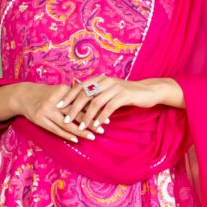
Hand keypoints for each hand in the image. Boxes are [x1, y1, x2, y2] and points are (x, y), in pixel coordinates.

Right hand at [8, 82, 102, 143]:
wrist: (23, 96)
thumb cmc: (47, 94)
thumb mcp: (60, 91)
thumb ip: (75, 96)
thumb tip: (97, 103)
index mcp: (62, 91)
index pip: (82, 102)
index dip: (94, 110)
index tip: (106, 116)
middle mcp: (54, 101)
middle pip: (75, 113)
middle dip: (89, 122)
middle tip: (102, 129)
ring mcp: (46, 110)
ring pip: (66, 123)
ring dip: (80, 131)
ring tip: (92, 137)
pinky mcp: (40, 120)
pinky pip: (55, 129)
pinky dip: (66, 135)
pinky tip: (76, 140)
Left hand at [54, 76, 175, 133]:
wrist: (148, 91)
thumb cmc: (126, 93)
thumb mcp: (109, 91)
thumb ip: (96, 94)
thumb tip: (79, 103)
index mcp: (99, 79)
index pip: (79, 87)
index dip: (68, 96)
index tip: (58, 107)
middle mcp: (105, 81)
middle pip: (84, 94)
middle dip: (73, 108)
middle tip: (66, 120)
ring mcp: (115, 87)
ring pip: (95, 102)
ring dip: (87, 116)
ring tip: (81, 127)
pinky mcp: (124, 95)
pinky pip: (109, 107)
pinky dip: (102, 117)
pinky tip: (97, 126)